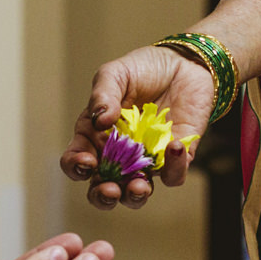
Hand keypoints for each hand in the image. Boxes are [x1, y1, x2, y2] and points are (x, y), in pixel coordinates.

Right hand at [59, 47, 215, 209]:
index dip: (76, 167)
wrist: (184, 63)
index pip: (77, 160)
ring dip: (134, 196)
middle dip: (103, 196)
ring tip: (138, 187)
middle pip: (103, 187)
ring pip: (137, 192)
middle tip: (109, 190)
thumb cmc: (143, 69)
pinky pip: (173, 175)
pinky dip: (174, 168)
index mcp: (95, 136)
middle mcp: (118, 155)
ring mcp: (147, 160)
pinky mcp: (176, 158)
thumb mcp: (116, 73)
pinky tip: (174, 147)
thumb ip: (103, 94)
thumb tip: (100, 120)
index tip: (87, 161)